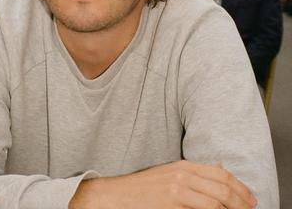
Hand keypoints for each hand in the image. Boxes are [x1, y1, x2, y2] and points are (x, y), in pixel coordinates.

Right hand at [70, 160, 256, 208]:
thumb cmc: (145, 187)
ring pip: (216, 202)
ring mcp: (177, 191)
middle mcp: (183, 176)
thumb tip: (220, 166)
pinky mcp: (171, 205)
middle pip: (222, 188)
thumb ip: (194, 172)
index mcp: (184, 166)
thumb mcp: (170, 173)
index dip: (240, 187)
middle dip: (242, 202)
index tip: (251, 199)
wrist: (120, 195)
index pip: (221, 173)